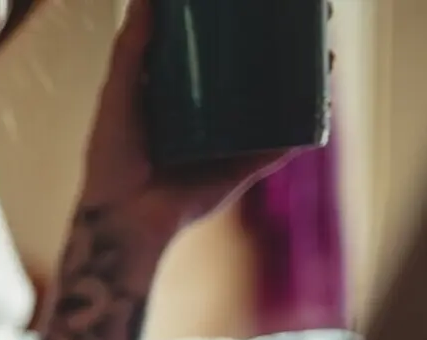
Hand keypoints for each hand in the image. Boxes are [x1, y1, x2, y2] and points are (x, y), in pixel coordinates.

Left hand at [79, 0, 316, 233]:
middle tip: (309, 25)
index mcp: (176, 101)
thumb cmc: (112, 158)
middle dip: (281, 54)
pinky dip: (302, 128)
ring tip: (327, 56)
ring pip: (274, 110)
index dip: (238, 33)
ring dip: (304, 85)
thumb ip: (131, 50)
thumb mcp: (119, 94)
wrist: (124, 218)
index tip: (263, 6)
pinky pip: (278, 148)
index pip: (214, 58)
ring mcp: (227, 147)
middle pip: (252, 79)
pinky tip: (322, 104)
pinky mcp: (241, 172)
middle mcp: (206, 122)